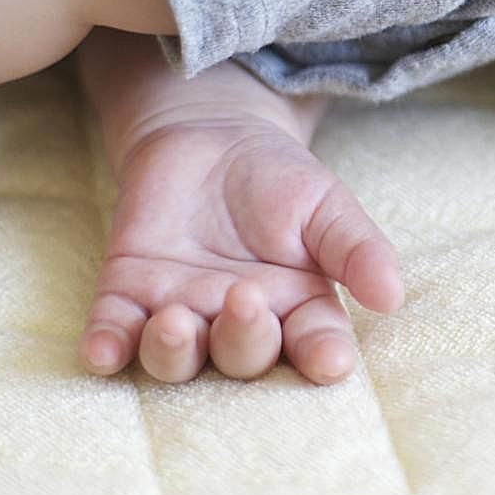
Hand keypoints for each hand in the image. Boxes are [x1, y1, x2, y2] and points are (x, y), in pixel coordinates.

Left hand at [80, 113, 403, 386]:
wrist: (207, 134)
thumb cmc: (278, 178)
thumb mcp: (326, 203)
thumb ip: (356, 247)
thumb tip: (392, 295)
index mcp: (295, 309)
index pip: (312, 345)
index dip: (320, 357)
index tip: (329, 360)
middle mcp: (237, 325)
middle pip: (242, 358)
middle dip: (244, 339)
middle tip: (244, 297)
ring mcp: (181, 313)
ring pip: (175, 359)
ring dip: (173, 352)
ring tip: (175, 319)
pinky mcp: (127, 296)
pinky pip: (113, 334)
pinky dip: (107, 348)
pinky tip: (102, 354)